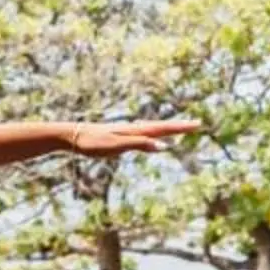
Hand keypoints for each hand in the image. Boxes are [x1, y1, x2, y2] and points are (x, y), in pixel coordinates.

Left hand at [66, 118, 201, 155]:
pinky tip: (150, 135)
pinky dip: (152, 133)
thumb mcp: (117, 145)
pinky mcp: (119, 136)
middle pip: (161, 126)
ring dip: (167, 128)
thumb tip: (163, 145)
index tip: (198, 124)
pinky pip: (142, 134)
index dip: (181, 128)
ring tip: (180, 128)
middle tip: (196, 124)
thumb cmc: (92, 142)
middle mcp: (133, 128)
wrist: (72, 135)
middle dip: (179, 126)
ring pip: (152, 128)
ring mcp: (126, 131)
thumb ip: (139, 144)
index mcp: (135, 130)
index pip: (163, 128)